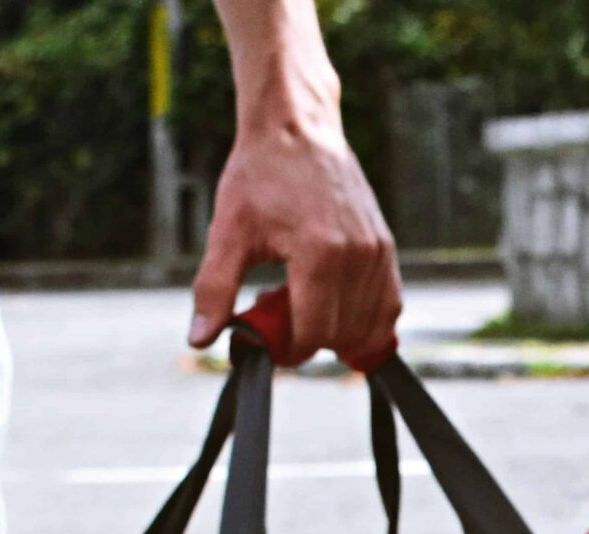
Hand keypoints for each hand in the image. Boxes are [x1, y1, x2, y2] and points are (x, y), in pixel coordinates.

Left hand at [189, 108, 401, 367]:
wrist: (296, 128)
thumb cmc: (260, 176)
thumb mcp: (228, 232)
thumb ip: (215, 289)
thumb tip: (201, 339)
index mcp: (319, 254)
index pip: (313, 334)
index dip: (287, 350)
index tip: (268, 341)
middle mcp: (357, 255)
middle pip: (340, 336)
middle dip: (308, 339)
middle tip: (279, 314)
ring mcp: (378, 252)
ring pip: (367, 328)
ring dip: (336, 332)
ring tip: (305, 305)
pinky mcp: (387, 248)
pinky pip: (388, 308)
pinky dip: (364, 322)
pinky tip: (336, 308)